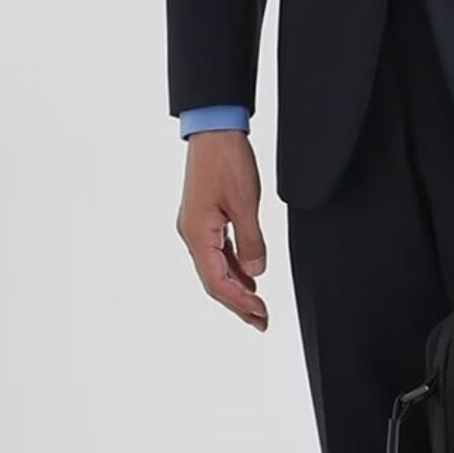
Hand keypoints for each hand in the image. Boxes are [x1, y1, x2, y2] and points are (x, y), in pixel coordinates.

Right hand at [177, 130, 269, 328]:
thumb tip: (255, 272)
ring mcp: (196, 226)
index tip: (261, 314)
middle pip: (213, 280)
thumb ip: (251, 241)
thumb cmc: (226, 161)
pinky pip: (217, 252)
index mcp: (198, 234)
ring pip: (215, 268)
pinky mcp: (203, 218)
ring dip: (236, 287)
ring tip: (258, 305)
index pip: (218, 281)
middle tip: (261, 321)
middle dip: (238, 303)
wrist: (214, 131)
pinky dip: (233, 267)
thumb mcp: (246, 204)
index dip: (240, 302)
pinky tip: (248, 275)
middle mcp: (192, 234)